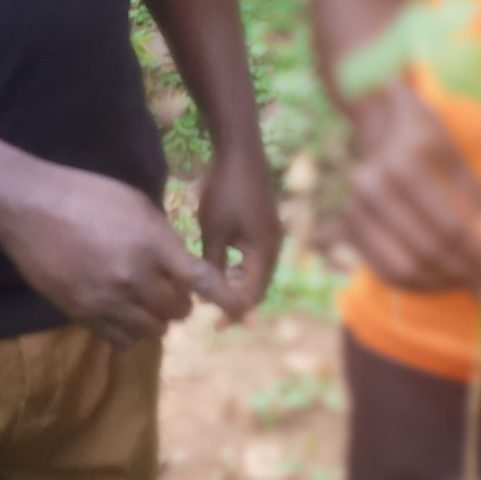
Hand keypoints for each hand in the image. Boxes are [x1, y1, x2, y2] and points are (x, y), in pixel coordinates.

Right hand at [0, 163, 232, 345]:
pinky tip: (124, 313)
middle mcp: (133, 277)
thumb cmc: (86, 194)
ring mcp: (107, 300)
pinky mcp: (83, 313)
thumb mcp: (136, 204)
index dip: (226, 298)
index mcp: (151, 244)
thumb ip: (162, 237)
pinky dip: (131, 332)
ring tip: (146, 301)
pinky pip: (121, 339)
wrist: (28, 208)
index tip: (240, 309)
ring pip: (153, 330)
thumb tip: (180, 263)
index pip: (201, 280)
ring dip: (157, 318)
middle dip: (181, 301)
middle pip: (178, 310)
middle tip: (172, 289)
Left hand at [197, 141, 281, 320]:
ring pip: (257, 271)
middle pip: (259, 286)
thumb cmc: (224, 190)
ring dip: (238, 284)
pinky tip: (221, 264)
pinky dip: (241, 267)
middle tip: (214, 314)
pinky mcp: (265, 224)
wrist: (239, 151)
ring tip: (213, 288)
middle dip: (237, 301)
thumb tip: (206, 292)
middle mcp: (274, 245)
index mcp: (264, 251)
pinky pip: (257, 256)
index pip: (253, 294)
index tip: (216, 328)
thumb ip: (211, 264)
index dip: (235, 313)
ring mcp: (272, 234)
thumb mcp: (212, 231)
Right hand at [342, 86, 480, 295]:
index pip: (450, 229)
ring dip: (439, 285)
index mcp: (406, 165)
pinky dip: (415, 284)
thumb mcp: (461, 171)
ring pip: (403, 268)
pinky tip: (439, 281)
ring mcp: (354, 206)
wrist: (384, 126)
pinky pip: (383, 270)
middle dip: (462, 277)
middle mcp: (373, 186)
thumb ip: (477, 217)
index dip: (478, 262)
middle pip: (426, 251)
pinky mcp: (347, 225)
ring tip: (466, 285)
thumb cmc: (433, 148)